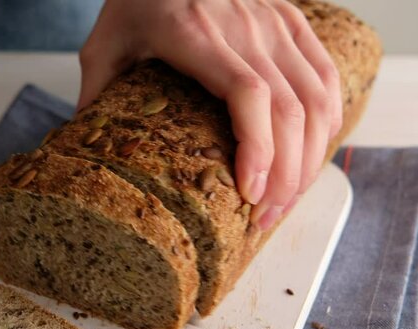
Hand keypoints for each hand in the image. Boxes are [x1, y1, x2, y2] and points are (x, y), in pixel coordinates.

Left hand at [78, 0, 341, 229]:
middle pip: (290, 107)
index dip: (258, 148)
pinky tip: (312, 154)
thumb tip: (89, 152)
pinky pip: (325, 76)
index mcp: (194, 33)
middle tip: (263, 218)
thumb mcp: (105, 44)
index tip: (250, 193)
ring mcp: (274, 22)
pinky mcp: (291, 21)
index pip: (247, 93)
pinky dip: (328, 121)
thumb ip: (97, 95)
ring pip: (316, 97)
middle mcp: (244, 26)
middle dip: (286, 174)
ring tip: (287, 199)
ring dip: (310, 156)